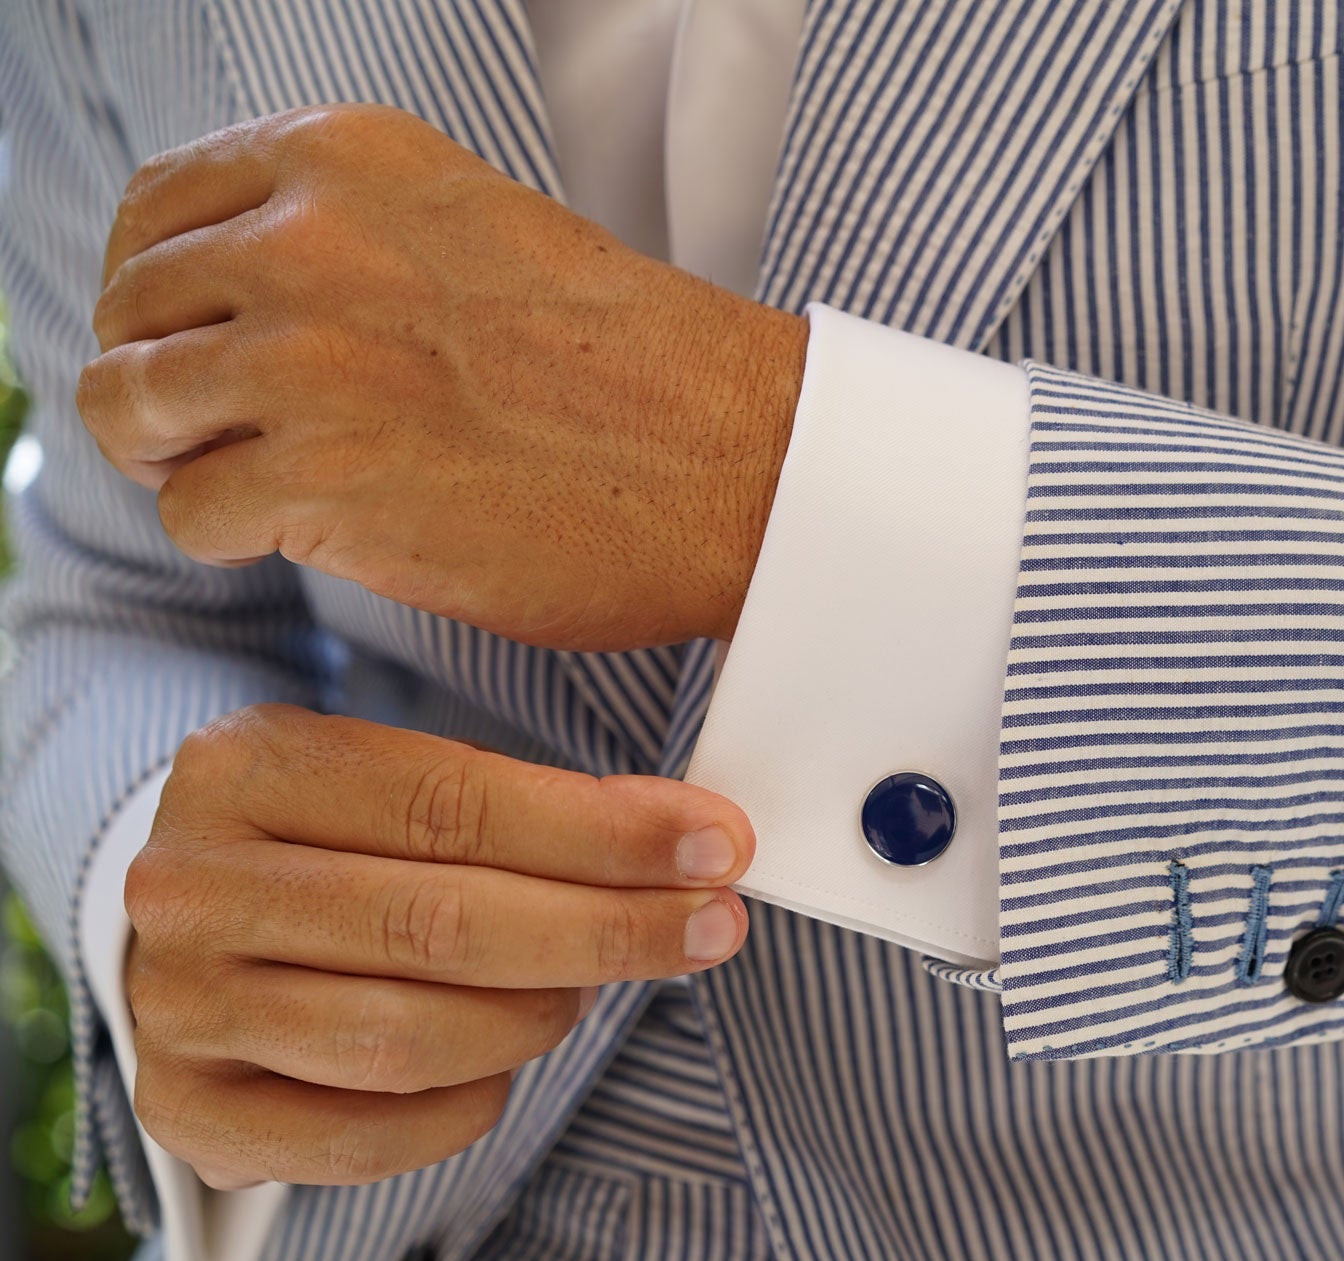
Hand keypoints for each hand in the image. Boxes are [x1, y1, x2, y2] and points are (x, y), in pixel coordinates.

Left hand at [78, 103, 807, 649]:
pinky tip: (315, 532)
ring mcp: (304, 360)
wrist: (734, 460)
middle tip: (239, 436)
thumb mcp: (473, 231)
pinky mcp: (320, 480)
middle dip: (169, 385)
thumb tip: (235, 304)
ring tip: (270, 485)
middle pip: (130, 315)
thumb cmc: (632, 365)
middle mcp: (306, 241)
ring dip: (185, 461)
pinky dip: (235, 537)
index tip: (197, 346)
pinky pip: (188, 514)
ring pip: (129, 409)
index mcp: (346, 160)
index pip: (156, 211)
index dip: (159, 292)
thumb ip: (346, 239)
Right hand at [124, 703, 752, 1187]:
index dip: (602, 833)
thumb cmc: (333, 843)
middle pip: (438, 925)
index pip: (453, 804)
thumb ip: (533, 806)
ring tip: (583, 990)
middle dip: (605, 930)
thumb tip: (692, 836)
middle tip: (709, 928)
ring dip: (536, 1018)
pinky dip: (465, 1108)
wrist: (192, 928)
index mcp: (247, 768)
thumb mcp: (404, 783)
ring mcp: (178, 1006)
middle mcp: (192, 885)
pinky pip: (365, 1138)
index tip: (716, 846)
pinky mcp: (188, 1111)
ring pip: (407, 1039)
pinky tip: (503, 1069)